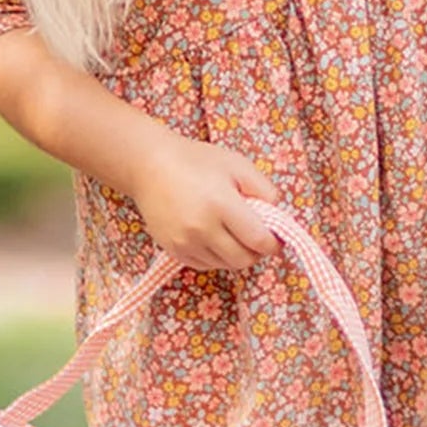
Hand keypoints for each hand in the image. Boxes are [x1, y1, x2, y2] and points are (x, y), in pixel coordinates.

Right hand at [130, 131, 283, 272]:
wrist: (150, 166)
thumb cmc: (197, 160)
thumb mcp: (237, 164)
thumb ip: (264, 189)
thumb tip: (277, 216)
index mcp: (222, 205)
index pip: (259, 240)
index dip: (273, 244)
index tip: (276, 239)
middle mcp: (203, 228)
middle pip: (243, 259)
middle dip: (256, 252)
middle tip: (257, 238)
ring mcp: (186, 242)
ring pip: (224, 265)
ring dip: (235, 255)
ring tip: (234, 234)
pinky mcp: (173, 250)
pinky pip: (205, 265)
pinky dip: (216, 257)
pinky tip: (214, 237)